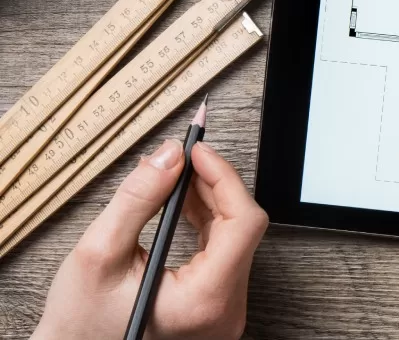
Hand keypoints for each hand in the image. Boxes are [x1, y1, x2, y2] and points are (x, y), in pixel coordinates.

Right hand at [32, 140, 268, 339]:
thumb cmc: (81, 320)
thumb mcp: (99, 253)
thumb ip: (138, 200)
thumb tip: (170, 156)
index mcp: (204, 300)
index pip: (243, 223)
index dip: (223, 179)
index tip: (199, 151)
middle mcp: (225, 309)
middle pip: (242, 227)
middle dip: (214, 184)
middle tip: (185, 155)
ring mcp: (223, 308)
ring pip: (235, 235)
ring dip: (210, 198)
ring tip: (179, 174)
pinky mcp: (215, 302)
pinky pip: (224, 249)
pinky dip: (207, 220)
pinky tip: (184, 200)